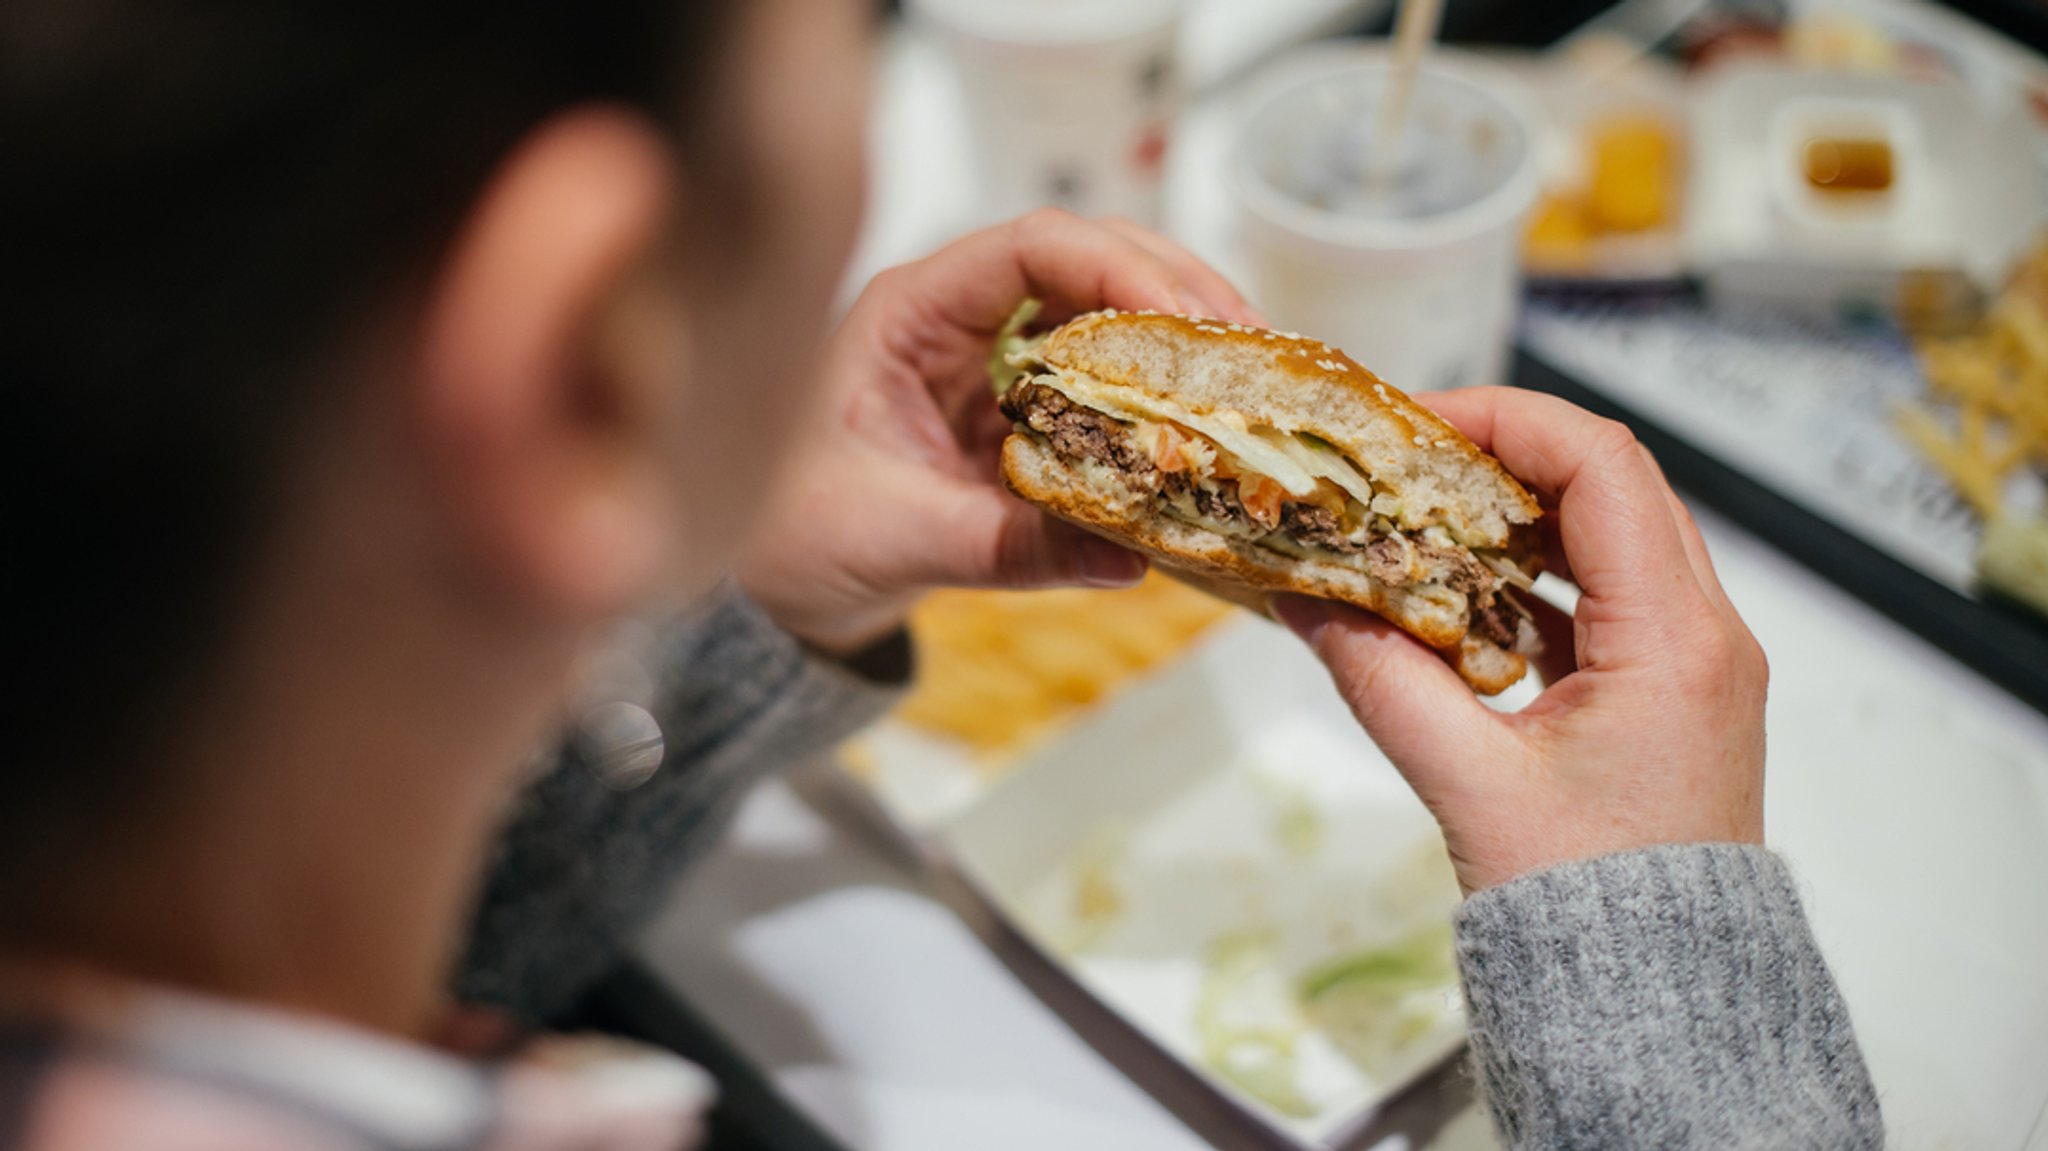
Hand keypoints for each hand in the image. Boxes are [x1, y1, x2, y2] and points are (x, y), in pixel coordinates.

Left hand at [741, 209, 1262, 654]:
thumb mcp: (896, 539)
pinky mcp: (1015, 411)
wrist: (768, 589)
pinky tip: (1205, 420)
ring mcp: (989, 361)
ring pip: (1102, 310)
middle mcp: (955, 318)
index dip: (1117, 268)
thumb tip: (1125, 557)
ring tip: (1248, 375)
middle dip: (1173, 290)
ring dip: (1176, 335)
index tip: (1183, 319)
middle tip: (1249, 344)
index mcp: (908, 312)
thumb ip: (1006, 547)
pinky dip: (1155, 393)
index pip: (1030, 247)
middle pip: (1085, 258)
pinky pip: (1099, 380)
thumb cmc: (790, 538)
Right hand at [1271, 388, 1766, 892]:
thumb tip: (1308, 603)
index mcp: (1674, 639)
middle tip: (1410, 464)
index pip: (1602, 465)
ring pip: (1612, 537)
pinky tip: (1459, 599)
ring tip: (1422, 522)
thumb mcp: (1470, 785)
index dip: (1507, 420)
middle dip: (1505, 457)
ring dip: (1518, 517)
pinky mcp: (1673, 696)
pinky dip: (1533, 581)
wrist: (1662, 1005)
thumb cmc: (1589, 907)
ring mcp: (1697, 664)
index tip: (1419, 426)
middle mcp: (1705, 634)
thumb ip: (1383, 680)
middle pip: (1612, 485)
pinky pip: (1608, 600)